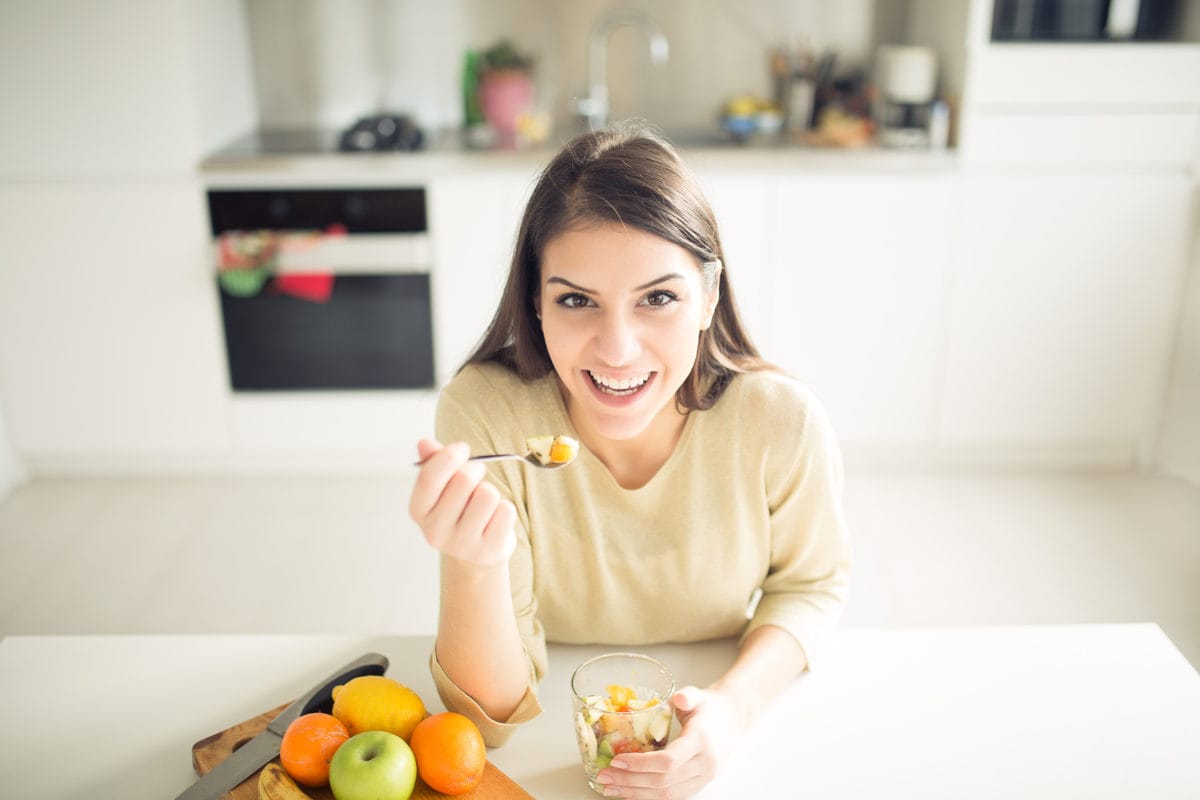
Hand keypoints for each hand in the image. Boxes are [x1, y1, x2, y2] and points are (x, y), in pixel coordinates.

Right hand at [408, 438, 516, 567]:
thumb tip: (424, 443)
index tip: (462, 449)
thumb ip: (434, 462)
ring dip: (491, 491)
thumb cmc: (458, 510)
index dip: (449, 455)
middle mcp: (435, 531)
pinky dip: (505, 508)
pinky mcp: (488, 550)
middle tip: (477, 476)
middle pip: (464, 479)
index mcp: (418, 511)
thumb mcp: (442, 487)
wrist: (474, 554)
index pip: (430, 477)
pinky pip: (506, 511)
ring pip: (488, 494)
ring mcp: (461, 544)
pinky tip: (495, 518)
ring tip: (484, 502)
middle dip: (476, 469)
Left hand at [595, 686, 744, 798]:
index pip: (669, 761)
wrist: (732, 721)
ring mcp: (702, 778)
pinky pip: (671, 797)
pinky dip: (647, 797)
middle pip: (663, 782)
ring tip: (610, 788)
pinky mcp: (697, 785)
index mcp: (701, 742)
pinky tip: (629, 792)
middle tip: (605, 776)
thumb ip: (688, 696)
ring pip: (666, 795)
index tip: (617, 760)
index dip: (640, 764)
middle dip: (630, 781)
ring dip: (635, 794)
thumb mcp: (699, 695)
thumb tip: (678, 698)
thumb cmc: (710, 708)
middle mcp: (704, 765)